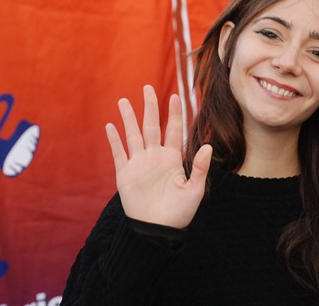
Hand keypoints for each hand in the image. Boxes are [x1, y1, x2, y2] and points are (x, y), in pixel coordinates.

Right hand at [105, 85, 211, 228]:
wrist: (157, 230)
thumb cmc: (179, 213)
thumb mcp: (195, 190)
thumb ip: (200, 168)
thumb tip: (208, 146)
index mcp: (172, 158)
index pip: (173, 130)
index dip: (174, 113)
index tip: (175, 95)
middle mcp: (154, 156)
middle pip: (151, 126)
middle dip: (150, 107)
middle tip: (148, 87)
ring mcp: (138, 163)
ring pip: (133, 134)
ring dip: (128, 118)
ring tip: (124, 100)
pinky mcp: (125, 174)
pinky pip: (118, 153)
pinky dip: (114, 140)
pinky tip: (110, 126)